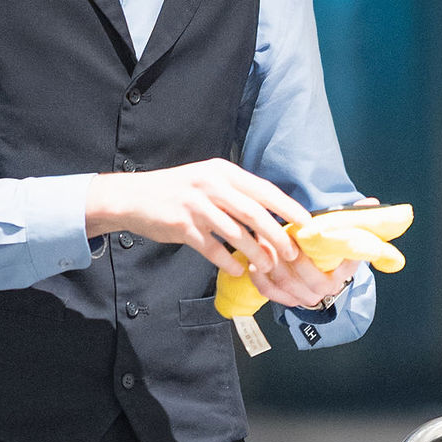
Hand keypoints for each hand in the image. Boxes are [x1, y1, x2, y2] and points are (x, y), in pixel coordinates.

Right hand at [87, 159, 321, 285]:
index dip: (288, 207)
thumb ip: (235, 194)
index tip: (307, 223)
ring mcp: (196, 205)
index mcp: (223, 172)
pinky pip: (212, 248)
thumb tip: (270, 215)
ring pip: (235, 232)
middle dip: (277, 235)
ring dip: (255, 252)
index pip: (264, 189)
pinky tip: (237, 269)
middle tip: (291, 253)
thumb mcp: (208, 181)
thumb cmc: (177, 191)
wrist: (133, 197)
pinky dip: (227, 261)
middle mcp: (211, 185)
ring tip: (267, 266)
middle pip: (254, 212)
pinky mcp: (182, 225)